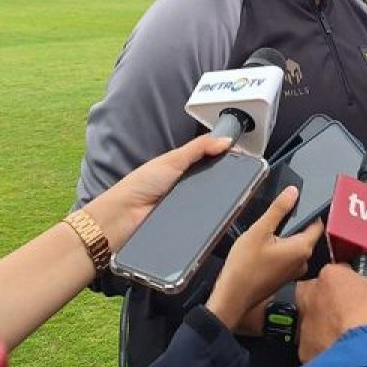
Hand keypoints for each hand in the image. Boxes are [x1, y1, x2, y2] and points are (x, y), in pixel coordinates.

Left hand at [85, 135, 232, 248]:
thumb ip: (198, 148)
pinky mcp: (186, 226)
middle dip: (225, 183)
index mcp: (181, 168)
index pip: (208, 162)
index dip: (224, 160)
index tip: (242, 160)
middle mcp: (185, 188)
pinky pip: (203, 221)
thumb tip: (225, 141)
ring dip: (219, 201)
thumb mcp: (172, 160)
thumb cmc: (140, 185)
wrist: (123, 217)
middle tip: (242, 181)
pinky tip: (220, 217)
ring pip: (210, 203)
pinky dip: (210, 219)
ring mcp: (186, 207)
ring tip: (235, 199)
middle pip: (212, 184)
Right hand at [207, 185, 323, 330]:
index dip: (312, 211)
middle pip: (307, 235)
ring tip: (270, 232)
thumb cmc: (244, 266)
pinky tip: (265, 248)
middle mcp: (303, 261)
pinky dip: (281, 250)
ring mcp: (294, 271)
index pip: (318, 224)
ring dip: (287, 238)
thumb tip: (293, 192)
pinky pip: (288, 257)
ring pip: (296, 246)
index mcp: (302, 248)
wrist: (233, 297)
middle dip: (296, 224)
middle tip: (280, 216)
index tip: (301, 202)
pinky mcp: (284, 277)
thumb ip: (278, 209)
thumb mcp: (259, 231)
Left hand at [295, 265, 366, 363]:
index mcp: (330, 276)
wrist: (365, 356)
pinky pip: (317, 345)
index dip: (355, 283)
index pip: (341, 271)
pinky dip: (330, 347)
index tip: (364, 292)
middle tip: (357, 313)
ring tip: (356, 336)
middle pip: (323, 295)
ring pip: (319, 321)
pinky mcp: (306, 348)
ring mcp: (306, 324)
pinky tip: (347, 350)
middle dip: (338, 302)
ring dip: (334, 326)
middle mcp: (312, 297)